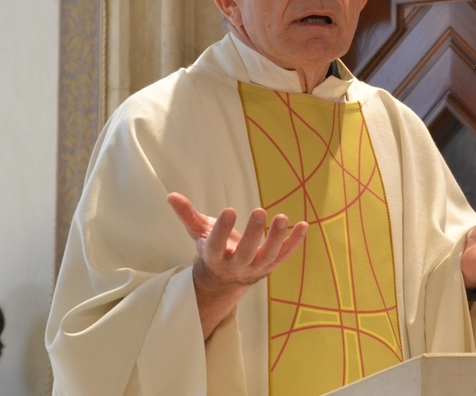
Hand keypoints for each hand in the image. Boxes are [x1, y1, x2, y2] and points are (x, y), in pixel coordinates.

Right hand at [167, 193, 307, 338]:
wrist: (226, 279)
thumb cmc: (213, 249)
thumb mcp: (199, 233)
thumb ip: (188, 215)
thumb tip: (171, 195)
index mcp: (215, 257)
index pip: (217, 245)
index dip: (222, 230)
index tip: (229, 210)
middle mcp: (236, 266)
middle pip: (245, 253)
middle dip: (253, 234)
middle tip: (259, 211)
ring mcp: (257, 267)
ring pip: (268, 256)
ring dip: (278, 238)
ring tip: (283, 218)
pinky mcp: (272, 265)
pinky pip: (286, 254)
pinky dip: (296, 241)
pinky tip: (304, 225)